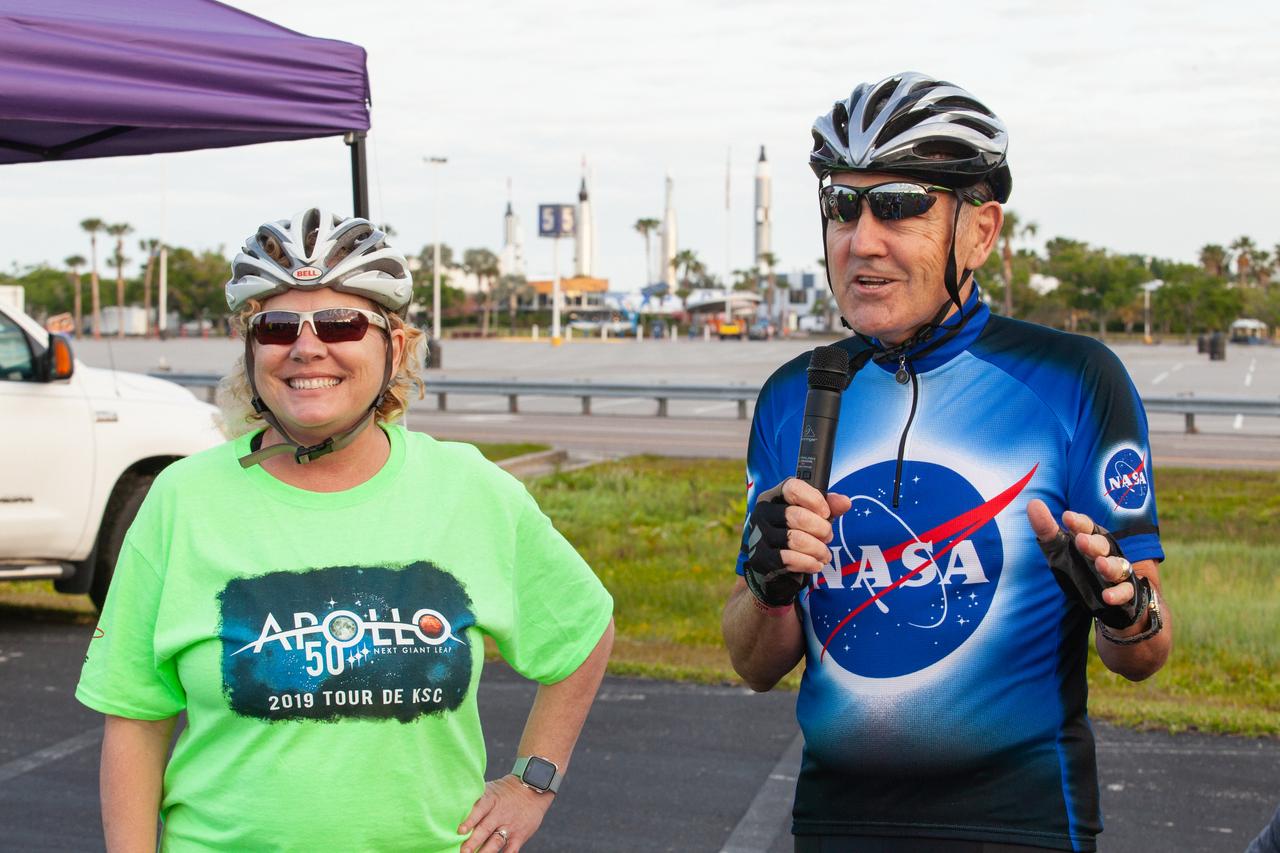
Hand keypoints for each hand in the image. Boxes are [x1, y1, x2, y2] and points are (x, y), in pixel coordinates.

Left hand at [458, 775, 552, 852]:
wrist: (533, 789)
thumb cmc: (505, 791)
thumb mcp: (491, 789)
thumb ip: (476, 800)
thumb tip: (454, 808)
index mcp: (491, 800)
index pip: (480, 809)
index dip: (470, 820)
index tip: (460, 830)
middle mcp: (500, 814)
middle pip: (485, 829)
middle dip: (473, 842)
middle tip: (463, 851)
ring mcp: (510, 826)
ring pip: (496, 841)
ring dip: (485, 852)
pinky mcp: (520, 835)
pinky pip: (511, 850)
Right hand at [744, 477, 851, 606]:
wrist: (776, 565)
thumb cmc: (797, 532)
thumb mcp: (814, 516)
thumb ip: (830, 506)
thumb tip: (845, 502)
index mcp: (775, 496)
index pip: (792, 488)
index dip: (814, 499)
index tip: (826, 513)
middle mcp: (763, 512)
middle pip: (796, 516)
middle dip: (820, 529)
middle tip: (828, 536)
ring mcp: (759, 535)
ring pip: (796, 539)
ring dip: (817, 549)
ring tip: (824, 553)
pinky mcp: (760, 558)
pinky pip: (789, 559)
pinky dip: (808, 563)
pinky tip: (816, 564)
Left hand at [1026, 499, 1133, 606]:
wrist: (1102, 597)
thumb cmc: (1078, 565)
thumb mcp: (1058, 549)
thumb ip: (1046, 529)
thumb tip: (1033, 503)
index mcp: (1091, 538)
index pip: (1086, 527)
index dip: (1078, 522)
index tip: (1067, 517)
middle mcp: (1106, 552)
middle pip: (1102, 544)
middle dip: (1092, 543)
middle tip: (1081, 540)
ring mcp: (1117, 572)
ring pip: (1117, 566)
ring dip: (1109, 565)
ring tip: (1100, 564)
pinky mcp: (1125, 592)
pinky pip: (1125, 592)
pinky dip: (1118, 594)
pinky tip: (1107, 596)